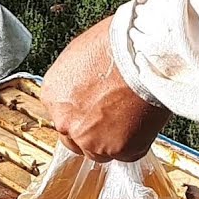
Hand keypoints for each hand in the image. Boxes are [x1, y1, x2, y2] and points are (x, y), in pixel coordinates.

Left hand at [42, 16, 170, 162]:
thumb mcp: (81, 56)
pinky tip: (145, 120)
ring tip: (133, 116)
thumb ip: (77, 82)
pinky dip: (138, 142)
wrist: (145, 52)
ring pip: (101, 152)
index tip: (96, 110)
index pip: (63, 118)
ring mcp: (92, 140)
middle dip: (94, 132)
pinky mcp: (119, 149)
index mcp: (53, 96)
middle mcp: (66, 122)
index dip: (83, 115)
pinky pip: (129, 153)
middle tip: (116, 116)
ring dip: (115, 140)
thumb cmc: (118, 45)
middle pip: (77, 141)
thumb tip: (86, 88)